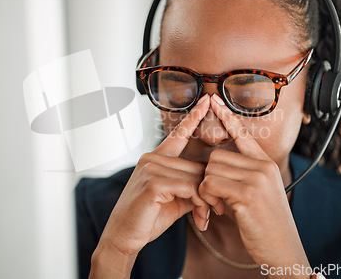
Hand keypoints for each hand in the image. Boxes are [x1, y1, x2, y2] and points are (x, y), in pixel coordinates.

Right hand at [94, 94, 210, 263]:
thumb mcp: (173, 200)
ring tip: (205, 219)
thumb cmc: (146, 218)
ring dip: (206, 201)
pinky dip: (199, 204)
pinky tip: (198, 219)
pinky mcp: (153, 182)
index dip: (193, 118)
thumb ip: (190, 188)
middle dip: (210, 191)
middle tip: (217, 211)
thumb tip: (209, 187)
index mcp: (155, 159)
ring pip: (195, 178)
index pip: (178, 134)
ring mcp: (151, 168)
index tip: (206, 101)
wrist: (124, 237)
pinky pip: (189, 188)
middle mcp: (152, 158)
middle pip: (196, 167)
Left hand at [198, 94, 309, 272]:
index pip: (242, 134)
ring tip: (220, 204)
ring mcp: (256, 179)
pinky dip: (208, 197)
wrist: (284, 250)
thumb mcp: (260, 194)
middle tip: (217, 197)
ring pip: (211, 168)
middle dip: (210, 176)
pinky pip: (211, 183)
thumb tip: (217, 165)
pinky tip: (220, 210)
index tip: (214, 100)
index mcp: (266, 164)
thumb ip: (243, 175)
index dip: (227, 116)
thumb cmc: (267, 224)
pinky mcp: (247, 193)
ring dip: (208, 188)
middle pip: (217, 156)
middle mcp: (263, 166)